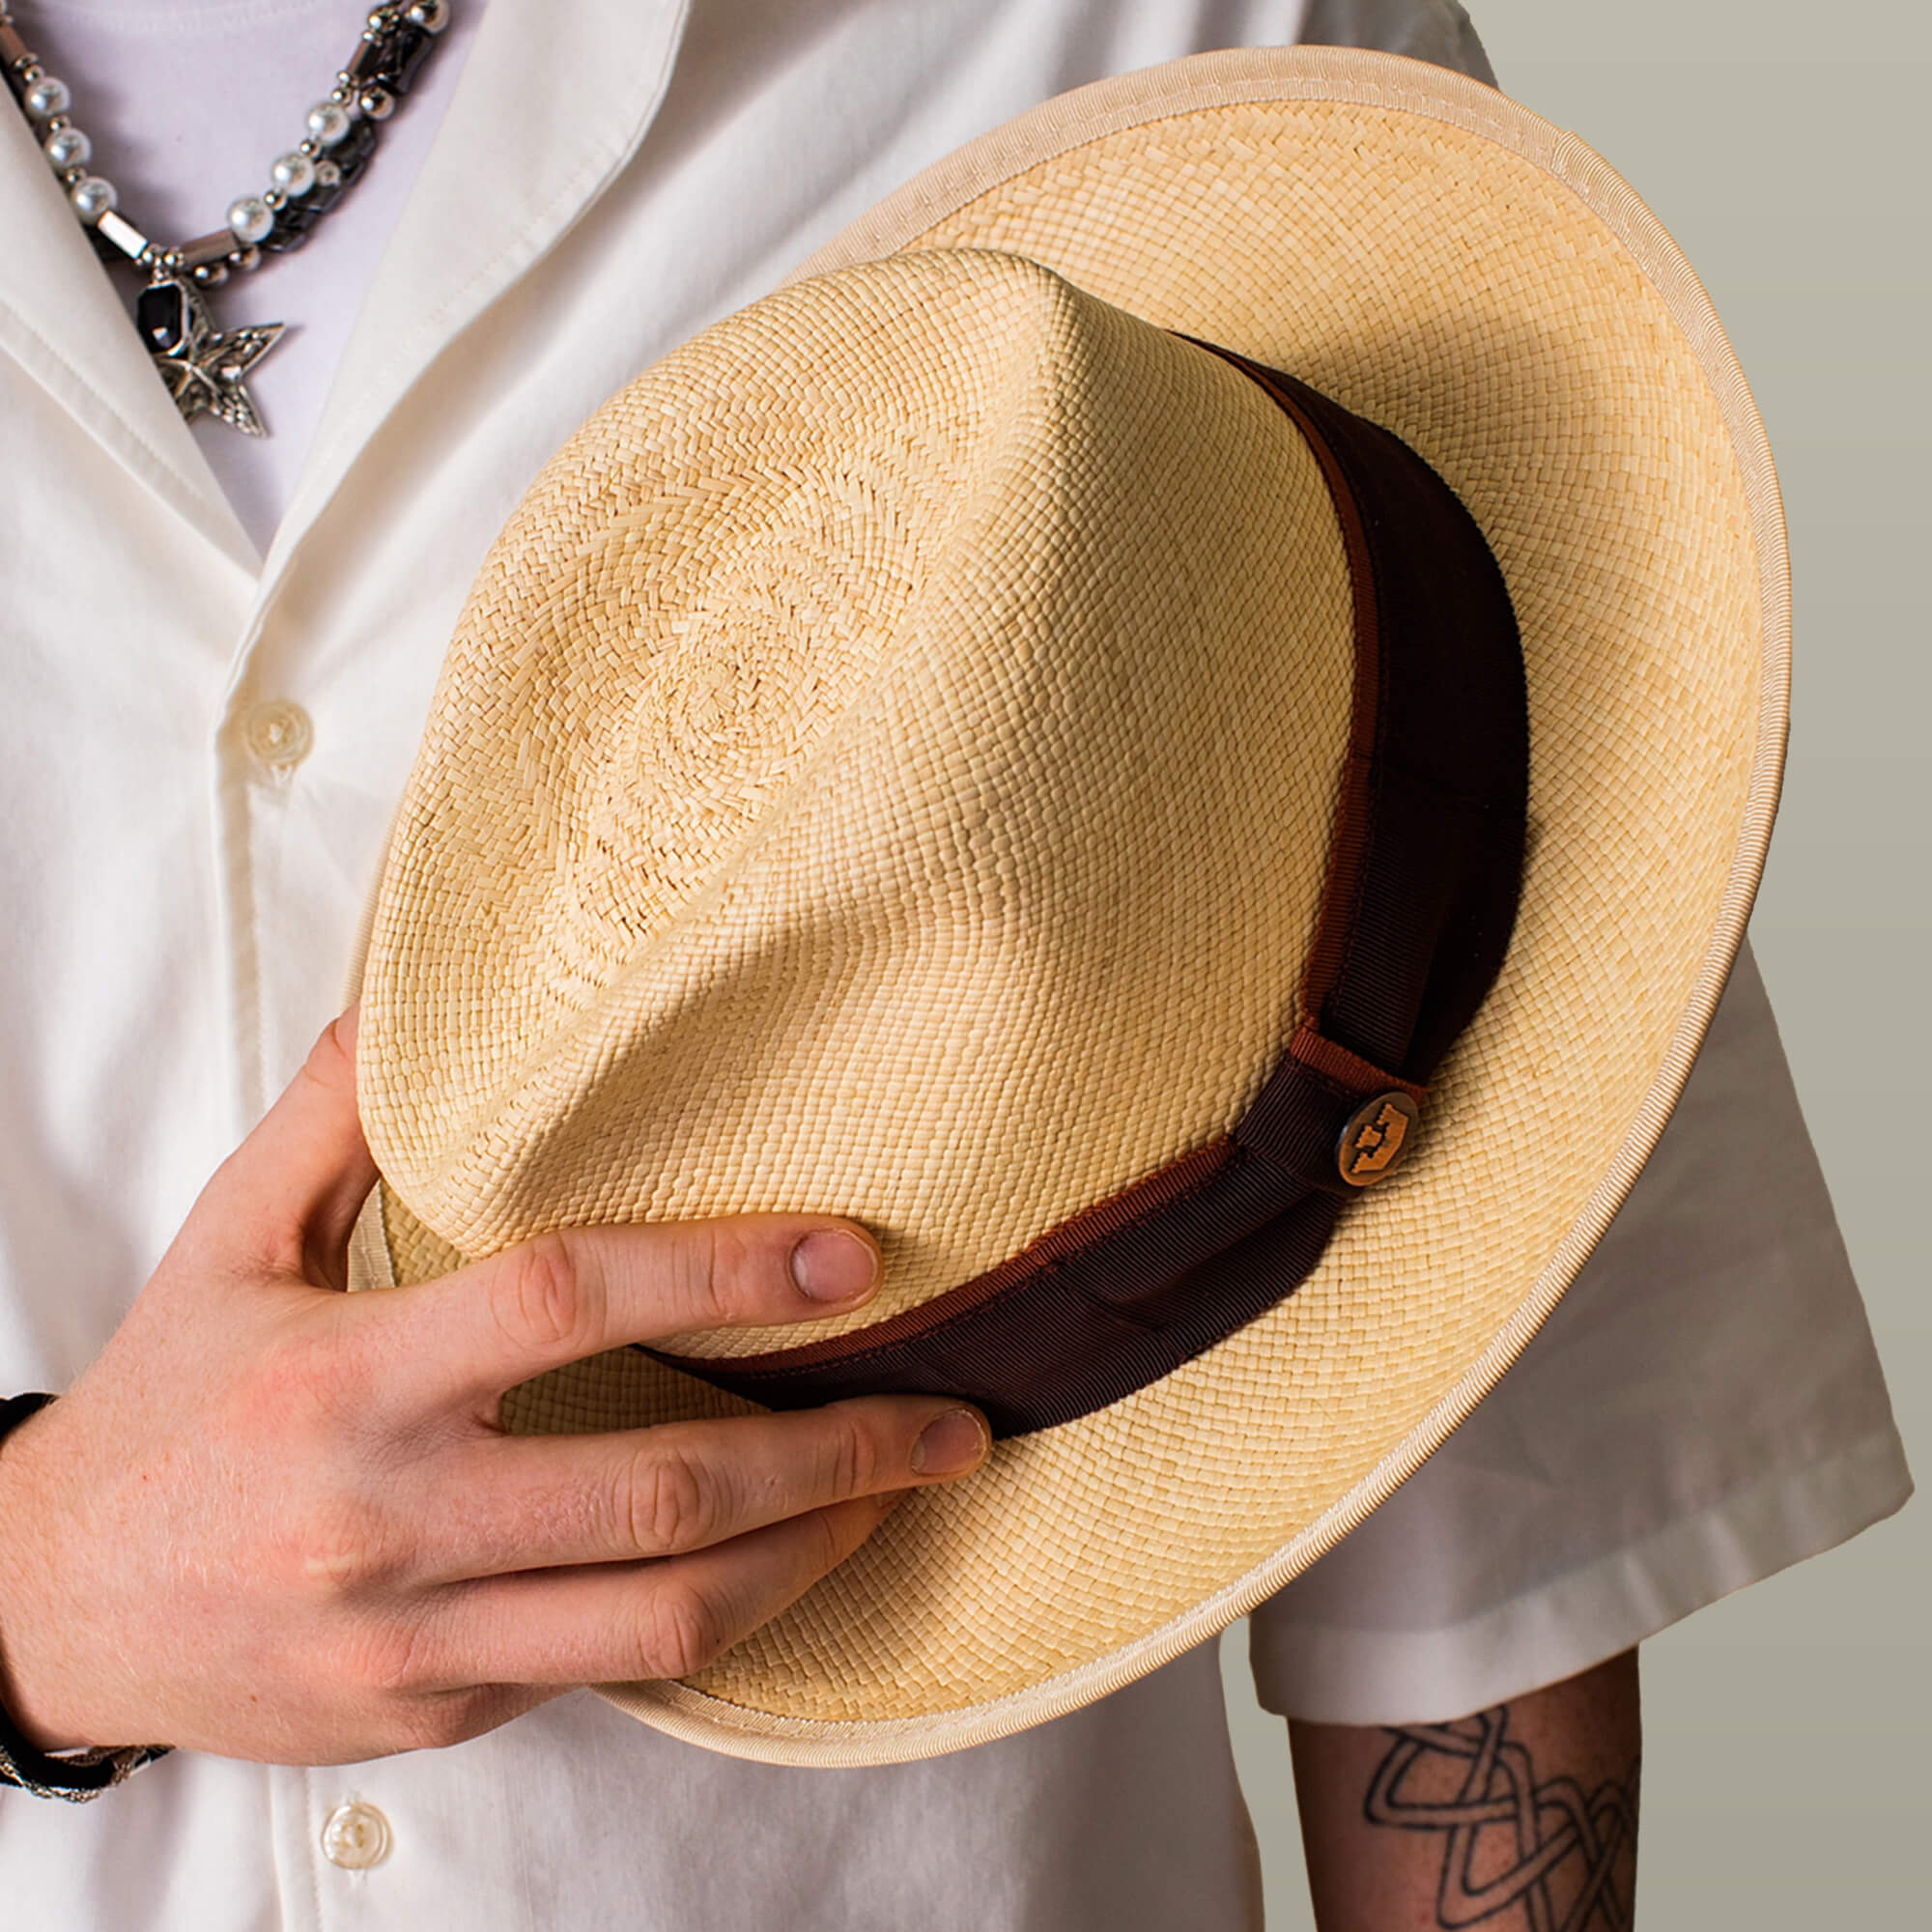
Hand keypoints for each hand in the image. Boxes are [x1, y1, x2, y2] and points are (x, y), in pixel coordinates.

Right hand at [0, 1012, 987, 1764]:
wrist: (45, 1608)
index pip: (566, 1301)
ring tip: (902, 1492)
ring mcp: (416, 1639)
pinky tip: (778, 1556)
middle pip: (660, 1491)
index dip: (721, 1272)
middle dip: (834, 1453)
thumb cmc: (163, 1407)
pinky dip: (712, 1613)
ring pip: (662, 1616)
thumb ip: (335, 1115)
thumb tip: (405, 980)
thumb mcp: (226, 1241)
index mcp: (348, 1378)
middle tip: (951, 1417)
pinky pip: (607, 1673)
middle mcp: (390, 1519)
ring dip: (810, 1552)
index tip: (848, 1256)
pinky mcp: (434, 1714)